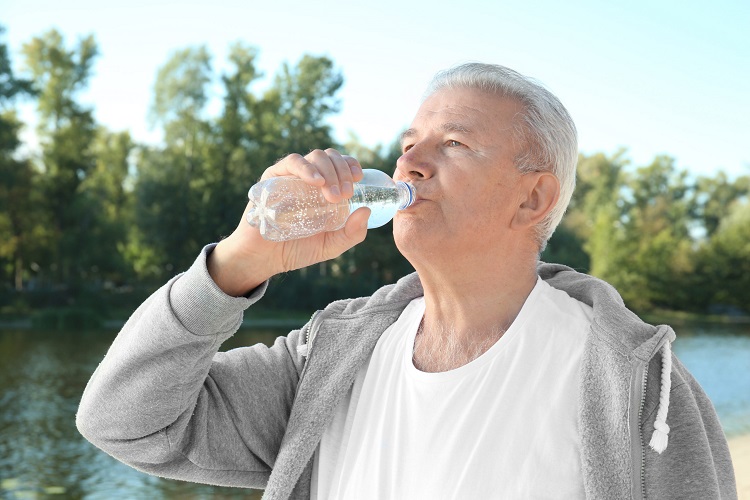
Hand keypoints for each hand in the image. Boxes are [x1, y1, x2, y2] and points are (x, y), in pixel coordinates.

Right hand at [207, 149, 369, 295]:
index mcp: (324, 187)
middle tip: (344, 195)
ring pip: (315, 157)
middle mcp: (309, 178)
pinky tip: (316, 181)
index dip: (351, 165)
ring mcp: (291, 176)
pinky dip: (306, 168)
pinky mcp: (272, 178)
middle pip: (330, 157)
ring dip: (329, 171)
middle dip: (342, 172)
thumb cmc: (297, 250)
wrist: (264, 259)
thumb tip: (366, 211)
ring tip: (333, 195)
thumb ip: (352, 233)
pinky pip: (291, 162)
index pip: (341, 164)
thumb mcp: (331, 245)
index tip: (358, 179)